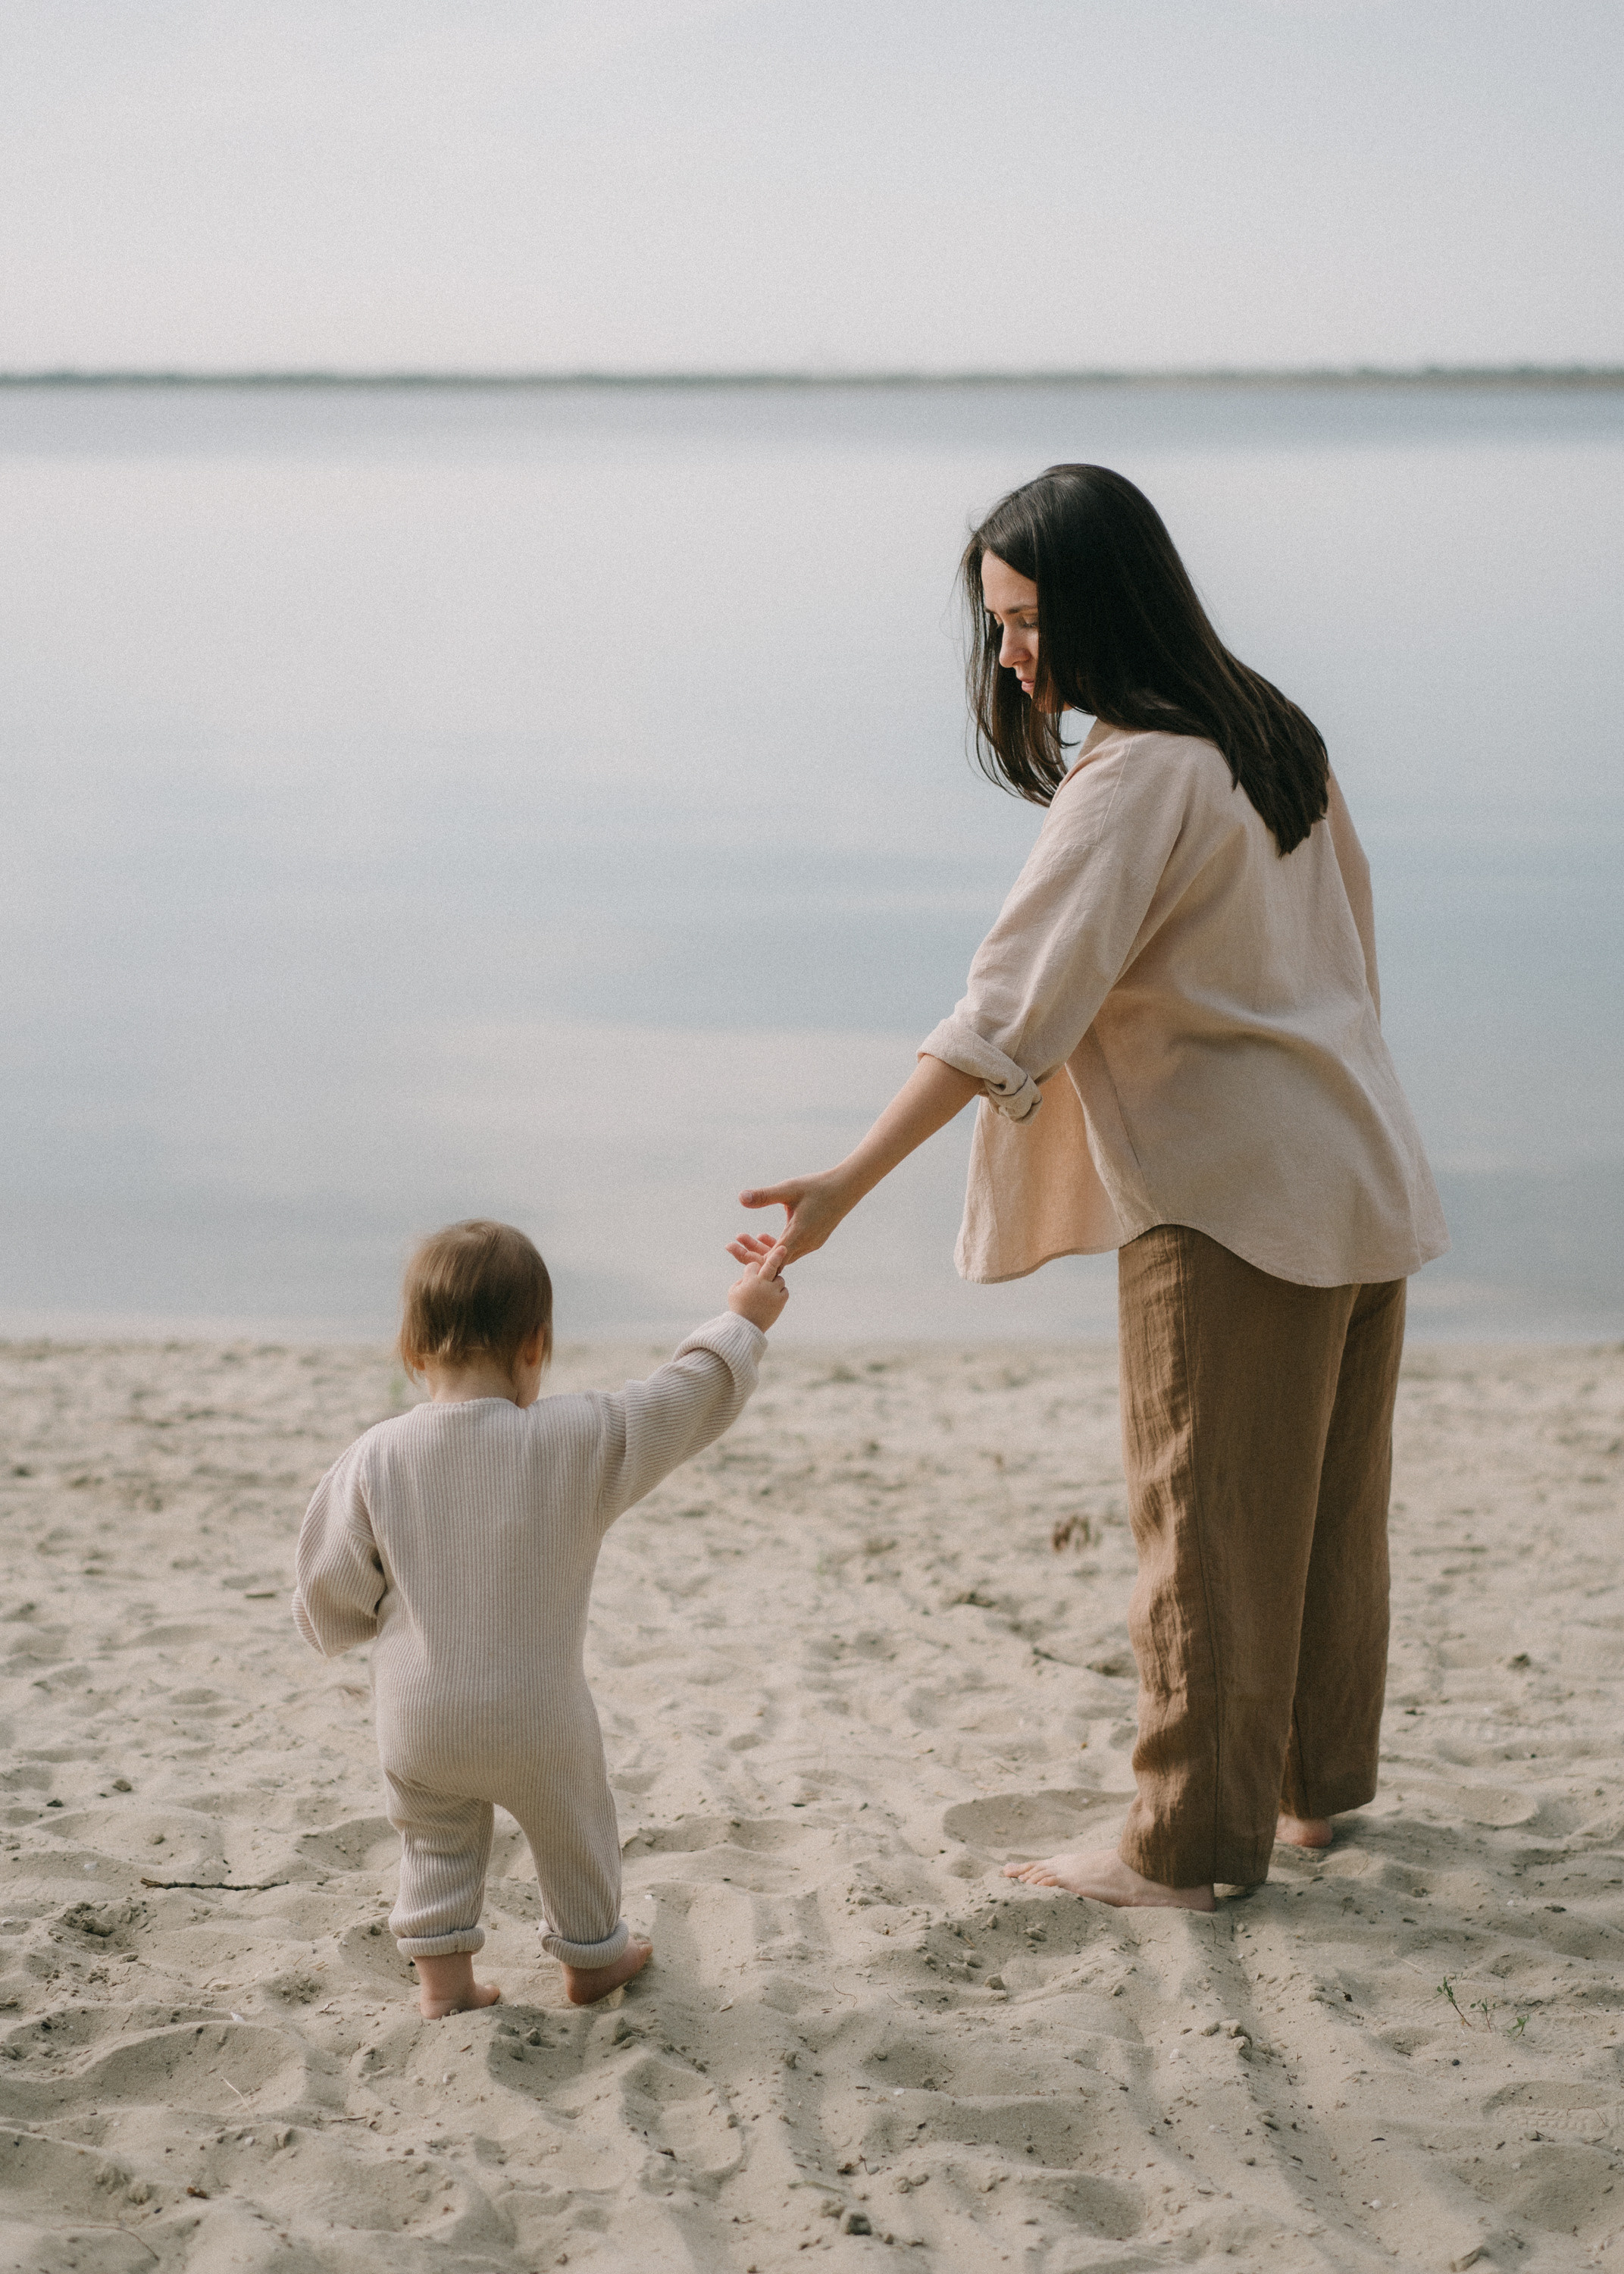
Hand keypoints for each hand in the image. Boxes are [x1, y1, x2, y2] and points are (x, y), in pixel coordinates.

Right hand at [727, 1257, 789, 1331]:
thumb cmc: (738, 1308)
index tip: (750, 1275)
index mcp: (749, 1280)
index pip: (753, 1265)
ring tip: (767, 1292)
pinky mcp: (781, 1300)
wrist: (746, 1328)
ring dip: (774, 1282)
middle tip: (784, 1247)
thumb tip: (750, 1273)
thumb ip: (742, 1279)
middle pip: (771, 1264)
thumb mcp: (733, 1291)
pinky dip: (779, 1292)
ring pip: (779, 1279)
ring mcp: (773, 1292)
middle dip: (777, 1254)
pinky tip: (772, 1299)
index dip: (751, 1270)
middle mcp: (762, 1283)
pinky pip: (784, 1290)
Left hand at [735, 1170, 855, 1273]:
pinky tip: (764, 1235)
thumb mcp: (789, 1188)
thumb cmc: (817, 1186)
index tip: (731, 1247)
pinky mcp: (814, 1240)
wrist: (847, 1187)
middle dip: (751, 1253)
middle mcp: (806, 1244)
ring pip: (782, 1256)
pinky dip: (775, 1247)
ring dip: (762, 1249)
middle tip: (731, 1244)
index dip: (749, 1256)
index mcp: (799, 1234)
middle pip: (773, 1260)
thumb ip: (765, 1195)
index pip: (770, 1258)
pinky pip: (790, 1251)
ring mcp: (811, 1244)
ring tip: (743, 1236)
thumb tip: (741, 1197)